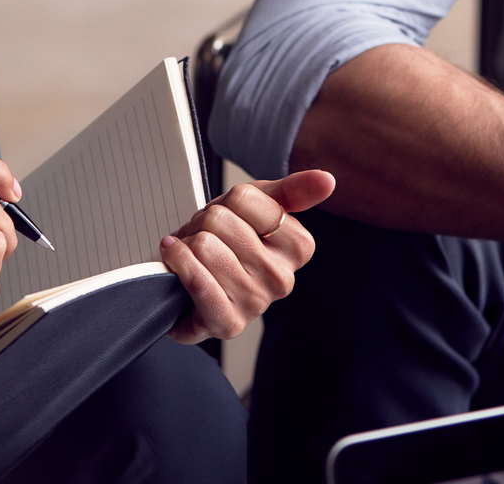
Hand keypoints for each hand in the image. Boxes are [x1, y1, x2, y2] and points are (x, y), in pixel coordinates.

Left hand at [160, 170, 335, 343]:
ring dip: (186, 246)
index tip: (228, 217)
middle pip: (220, 221)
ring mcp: (256, 303)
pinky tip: (176, 258)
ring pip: (205, 246)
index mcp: (299, 247)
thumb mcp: (259, 206)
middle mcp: (283, 279)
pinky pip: (198, 281)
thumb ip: (294, 190)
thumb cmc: (228, 244)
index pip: (244, 198)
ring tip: (194, 255)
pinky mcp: (227, 324)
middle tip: (206, 238)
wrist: (194, 284)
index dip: (225, 202)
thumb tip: (327, 180)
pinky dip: (178, 262)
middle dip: (202, 225)